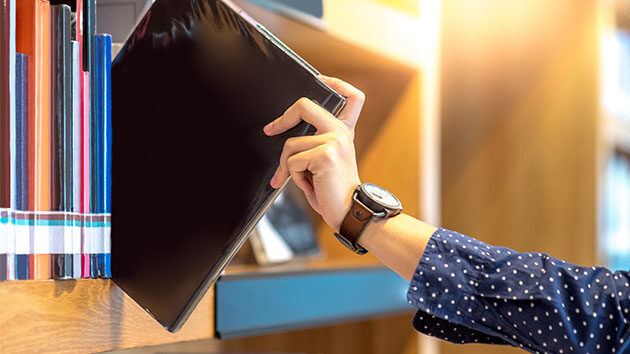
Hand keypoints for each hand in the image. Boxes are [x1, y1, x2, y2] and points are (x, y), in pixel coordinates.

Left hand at [263, 76, 364, 229]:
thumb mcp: (328, 160)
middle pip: (305, 106)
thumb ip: (316, 142)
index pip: (352, 96)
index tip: (320, 80)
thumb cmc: (334, 189)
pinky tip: (309, 185)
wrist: (349, 211)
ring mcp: (334, 141)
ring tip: (301, 179)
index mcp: (345, 131)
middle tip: (270, 130)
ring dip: (287, 166)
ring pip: (290, 144)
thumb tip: (285, 132)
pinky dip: (294, 177)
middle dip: (282, 119)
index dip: (336, 83)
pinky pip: (293, 161)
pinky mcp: (325, 155)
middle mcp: (342, 132)